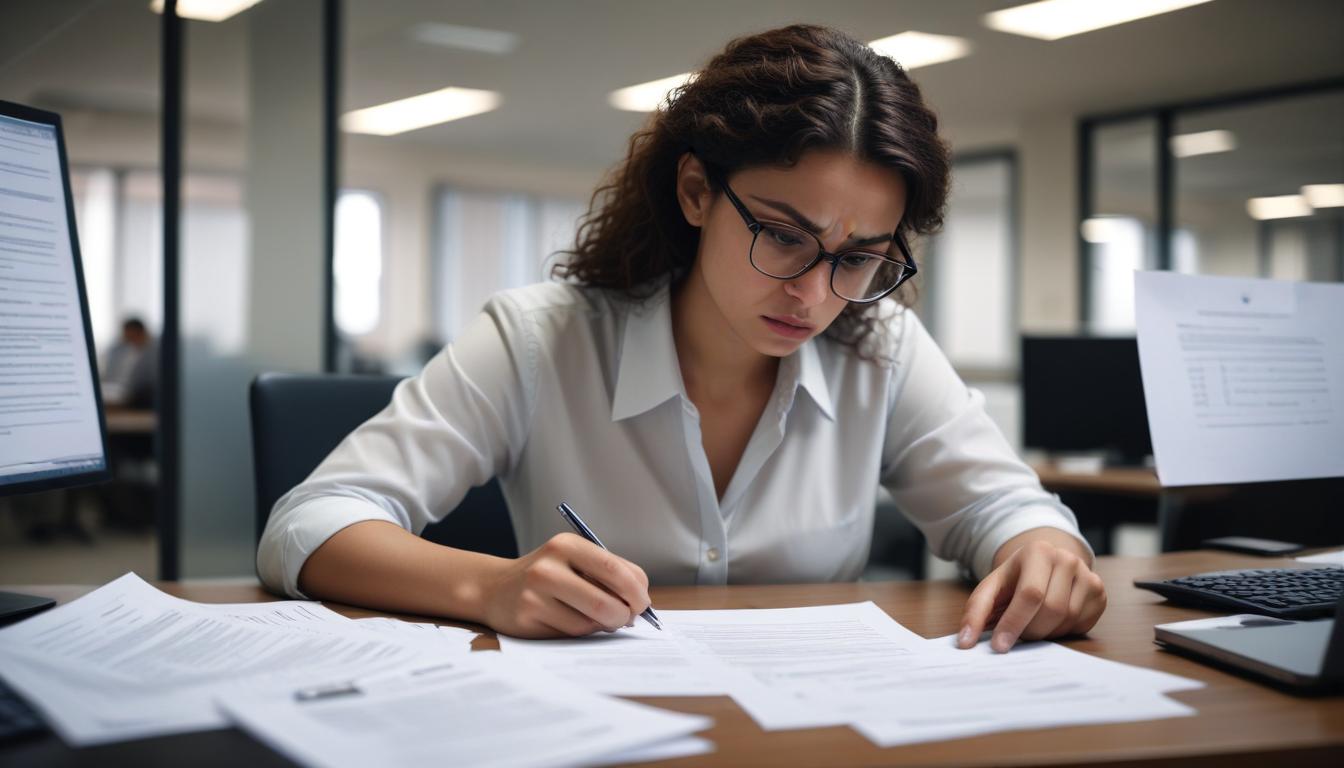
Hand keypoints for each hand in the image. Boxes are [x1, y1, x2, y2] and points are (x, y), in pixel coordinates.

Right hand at [481, 533, 650, 637]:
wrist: (495, 588)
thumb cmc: (547, 576)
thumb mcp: (574, 561)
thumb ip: (607, 575)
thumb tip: (640, 605)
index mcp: (567, 545)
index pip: (616, 569)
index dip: (637, 591)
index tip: (643, 602)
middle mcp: (549, 566)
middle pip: (606, 602)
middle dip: (626, 615)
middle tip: (628, 618)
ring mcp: (535, 594)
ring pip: (590, 622)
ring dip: (603, 625)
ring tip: (598, 618)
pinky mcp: (527, 618)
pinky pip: (571, 633)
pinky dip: (582, 632)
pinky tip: (572, 621)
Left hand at [957, 538, 1105, 652]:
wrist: (1047, 564)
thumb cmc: (1016, 579)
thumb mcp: (992, 586)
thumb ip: (976, 610)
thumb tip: (964, 642)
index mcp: (1038, 551)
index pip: (1030, 595)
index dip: (1014, 623)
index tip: (999, 646)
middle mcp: (1067, 559)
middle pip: (1051, 610)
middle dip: (1030, 630)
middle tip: (1017, 635)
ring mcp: (1088, 575)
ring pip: (1067, 620)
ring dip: (1046, 632)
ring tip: (1033, 624)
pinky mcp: (1099, 592)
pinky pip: (1082, 624)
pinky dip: (1063, 631)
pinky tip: (1052, 621)